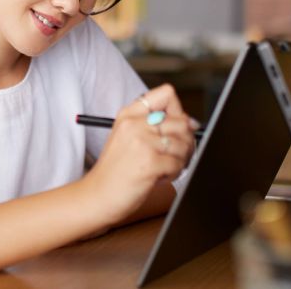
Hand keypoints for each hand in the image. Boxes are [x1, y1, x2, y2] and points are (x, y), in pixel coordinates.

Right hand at [82, 84, 197, 224]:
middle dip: (186, 140)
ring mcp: (143, 143)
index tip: (177, 126)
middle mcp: (135, 124)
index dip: (178, 111)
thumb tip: (191, 122)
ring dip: (180, 160)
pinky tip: (159, 177)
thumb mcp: (127, 136)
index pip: (166, 94)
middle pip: (182, 120)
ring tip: (163, 167)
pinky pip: (178, 164)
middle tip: (174, 154)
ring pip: (183, 144)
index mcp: (129, 114)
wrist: (98, 196)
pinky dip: (174, 173)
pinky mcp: (150, 163)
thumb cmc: (116, 170)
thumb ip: (153, 124)